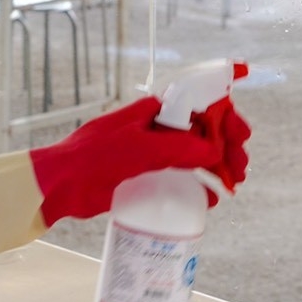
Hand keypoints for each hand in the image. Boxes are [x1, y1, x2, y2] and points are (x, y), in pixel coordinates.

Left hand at [30, 96, 251, 225]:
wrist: (60, 185)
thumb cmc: (93, 158)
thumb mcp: (140, 149)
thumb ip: (179, 148)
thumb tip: (214, 151)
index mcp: (154, 111)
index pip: (200, 105)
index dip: (225, 117)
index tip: (241, 135)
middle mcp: (156, 128)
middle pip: (203, 131)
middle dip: (226, 146)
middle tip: (241, 167)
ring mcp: (152, 151)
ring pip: (196, 154)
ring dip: (218, 166)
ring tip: (233, 183)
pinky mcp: (146, 174)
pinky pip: (181, 175)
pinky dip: (200, 184)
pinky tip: (212, 197)